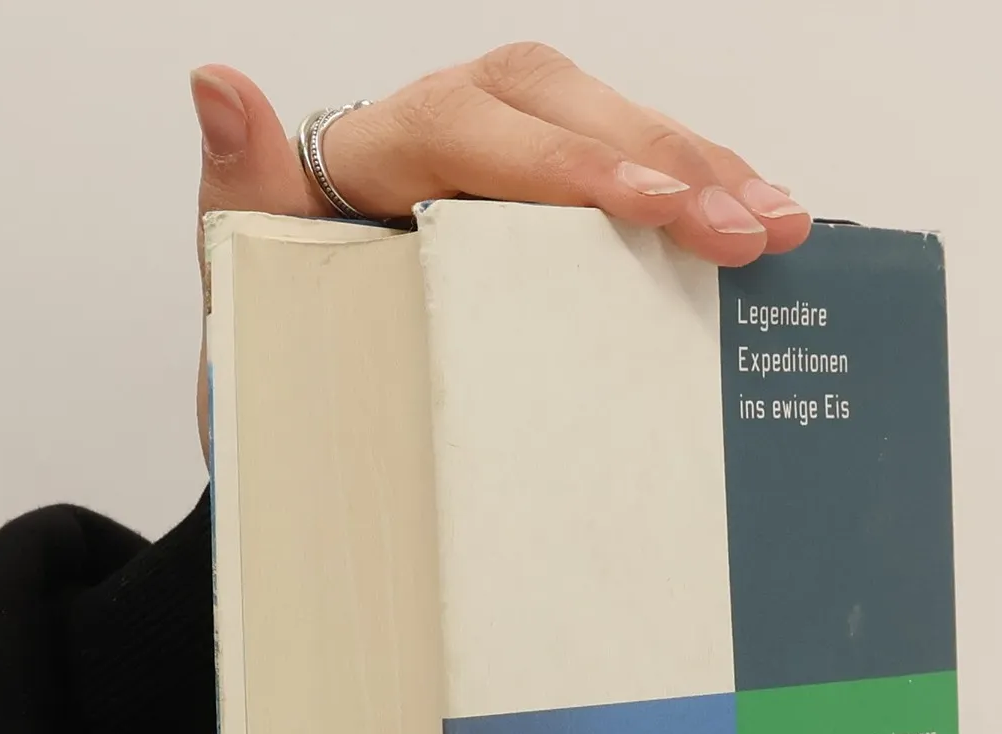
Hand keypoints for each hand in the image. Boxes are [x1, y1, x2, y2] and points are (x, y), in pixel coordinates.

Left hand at [190, 44, 810, 445]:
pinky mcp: (557, 187)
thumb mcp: (245, 282)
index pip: (475, 129)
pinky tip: (767, 222)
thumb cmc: (279, 339)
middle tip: (752, 229)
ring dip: (706, 169)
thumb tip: (217, 84)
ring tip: (784, 223)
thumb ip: (237, 190)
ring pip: (617, 124)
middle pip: (568, 110)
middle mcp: (451, 124)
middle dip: (668, 163)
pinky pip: (637, 165)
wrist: (304, 380)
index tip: (649, 206)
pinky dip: (703, 190)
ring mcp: (511, 149)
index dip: (569, 164)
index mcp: (377, 146)